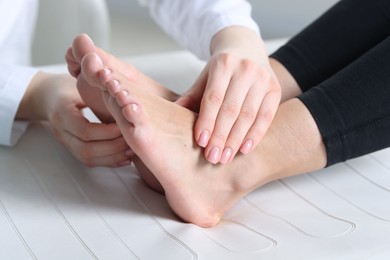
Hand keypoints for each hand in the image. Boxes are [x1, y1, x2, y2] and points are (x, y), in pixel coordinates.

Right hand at [18, 72, 132, 166]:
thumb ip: (100, 92)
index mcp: (62, 113)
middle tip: (132, 140)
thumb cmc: (68, 86)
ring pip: (87, 158)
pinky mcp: (72, 148)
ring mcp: (65, 142)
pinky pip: (89, 160)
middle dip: (113, 148)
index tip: (125, 126)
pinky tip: (124, 157)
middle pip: (86, 149)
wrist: (46, 94)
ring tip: (131, 151)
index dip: (108, 132)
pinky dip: (108, 161)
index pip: (85, 130)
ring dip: (112, 157)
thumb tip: (127, 103)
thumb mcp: (82, 83)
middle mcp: (61, 131)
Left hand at [176, 26, 280, 163]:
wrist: (247, 49)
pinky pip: (266, 117)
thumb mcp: (205, 77)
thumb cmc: (222, 69)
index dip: (207, 121)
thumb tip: (171, 114)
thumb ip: (192, 96)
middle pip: (231, 109)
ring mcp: (263, 79)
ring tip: (225, 158)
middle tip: (212, 158)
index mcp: (224, 63)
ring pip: (248, 115)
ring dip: (236, 140)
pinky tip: (244, 150)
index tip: (201, 143)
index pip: (213, 98)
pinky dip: (255, 135)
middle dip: (221, 136)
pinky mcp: (275, 89)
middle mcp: (246, 69)